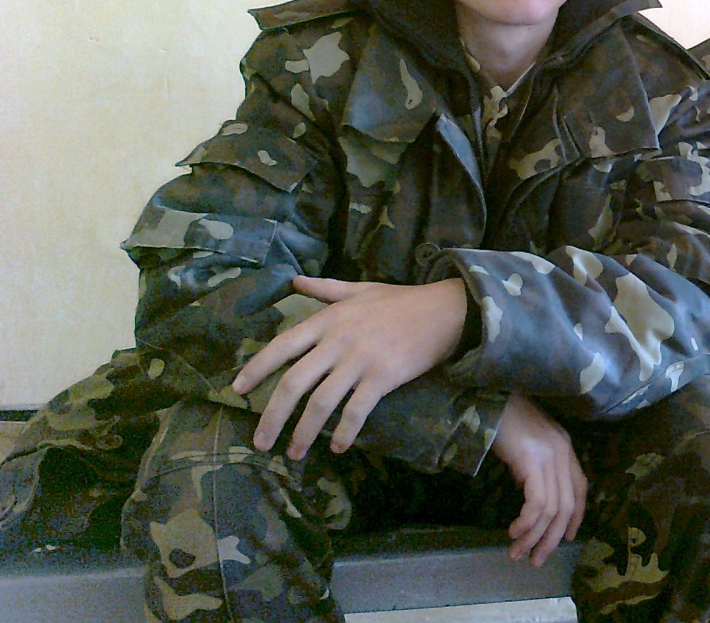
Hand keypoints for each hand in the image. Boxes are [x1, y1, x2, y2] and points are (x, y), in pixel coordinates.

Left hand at [232, 276, 467, 459]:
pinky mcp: (383, 377)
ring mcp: (360, 360)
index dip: (256, 369)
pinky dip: (343, 432)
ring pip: (320, 403)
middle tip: (260, 442)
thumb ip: (325, 289)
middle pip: (294, 382)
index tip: (237, 391)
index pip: (282, 345)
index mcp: (328, 319)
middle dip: (272, 416)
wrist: (445, 309)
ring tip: (293, 454)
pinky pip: (356, 412)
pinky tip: (337, 447)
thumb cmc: (403, 300)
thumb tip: (294, 282)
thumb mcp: (361, 289)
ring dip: (303, 433)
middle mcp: (338, 340)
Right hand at [491, 393, 587, 566]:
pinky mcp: (533, 461)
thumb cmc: (502, 416)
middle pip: (567, 506)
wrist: (487, 395)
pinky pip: (537, 504)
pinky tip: (513, 531)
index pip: (581, 488)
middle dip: (553, 538)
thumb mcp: (527, 443)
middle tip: (537, 560)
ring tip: (517, 553)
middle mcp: (563, 451)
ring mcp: (550, 456)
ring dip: (534, 537)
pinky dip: (526, 523)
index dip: (576, 517)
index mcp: (565, 446)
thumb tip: (530, 492)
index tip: (567, 539)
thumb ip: (536, 464)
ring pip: (551, 510)